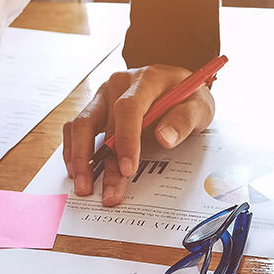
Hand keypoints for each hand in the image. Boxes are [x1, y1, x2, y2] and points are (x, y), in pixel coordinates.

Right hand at [63, 64, 214, 205]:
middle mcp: (118, 85)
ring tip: (84, 188)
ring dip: (80, 159)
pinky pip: (76, 128)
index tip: (128, 169)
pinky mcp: (96, 108)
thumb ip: (184, 120)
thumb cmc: (188, 97)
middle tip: (105, 193)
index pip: (128, 108)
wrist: (177, 85)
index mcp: (145, 80)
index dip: (126, 140)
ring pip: (80, 126)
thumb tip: (165, 138)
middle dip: (101, 162)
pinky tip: (80, 172)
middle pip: (101, 124)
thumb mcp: (199, 106)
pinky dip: (74, 151)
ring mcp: (103, 96)